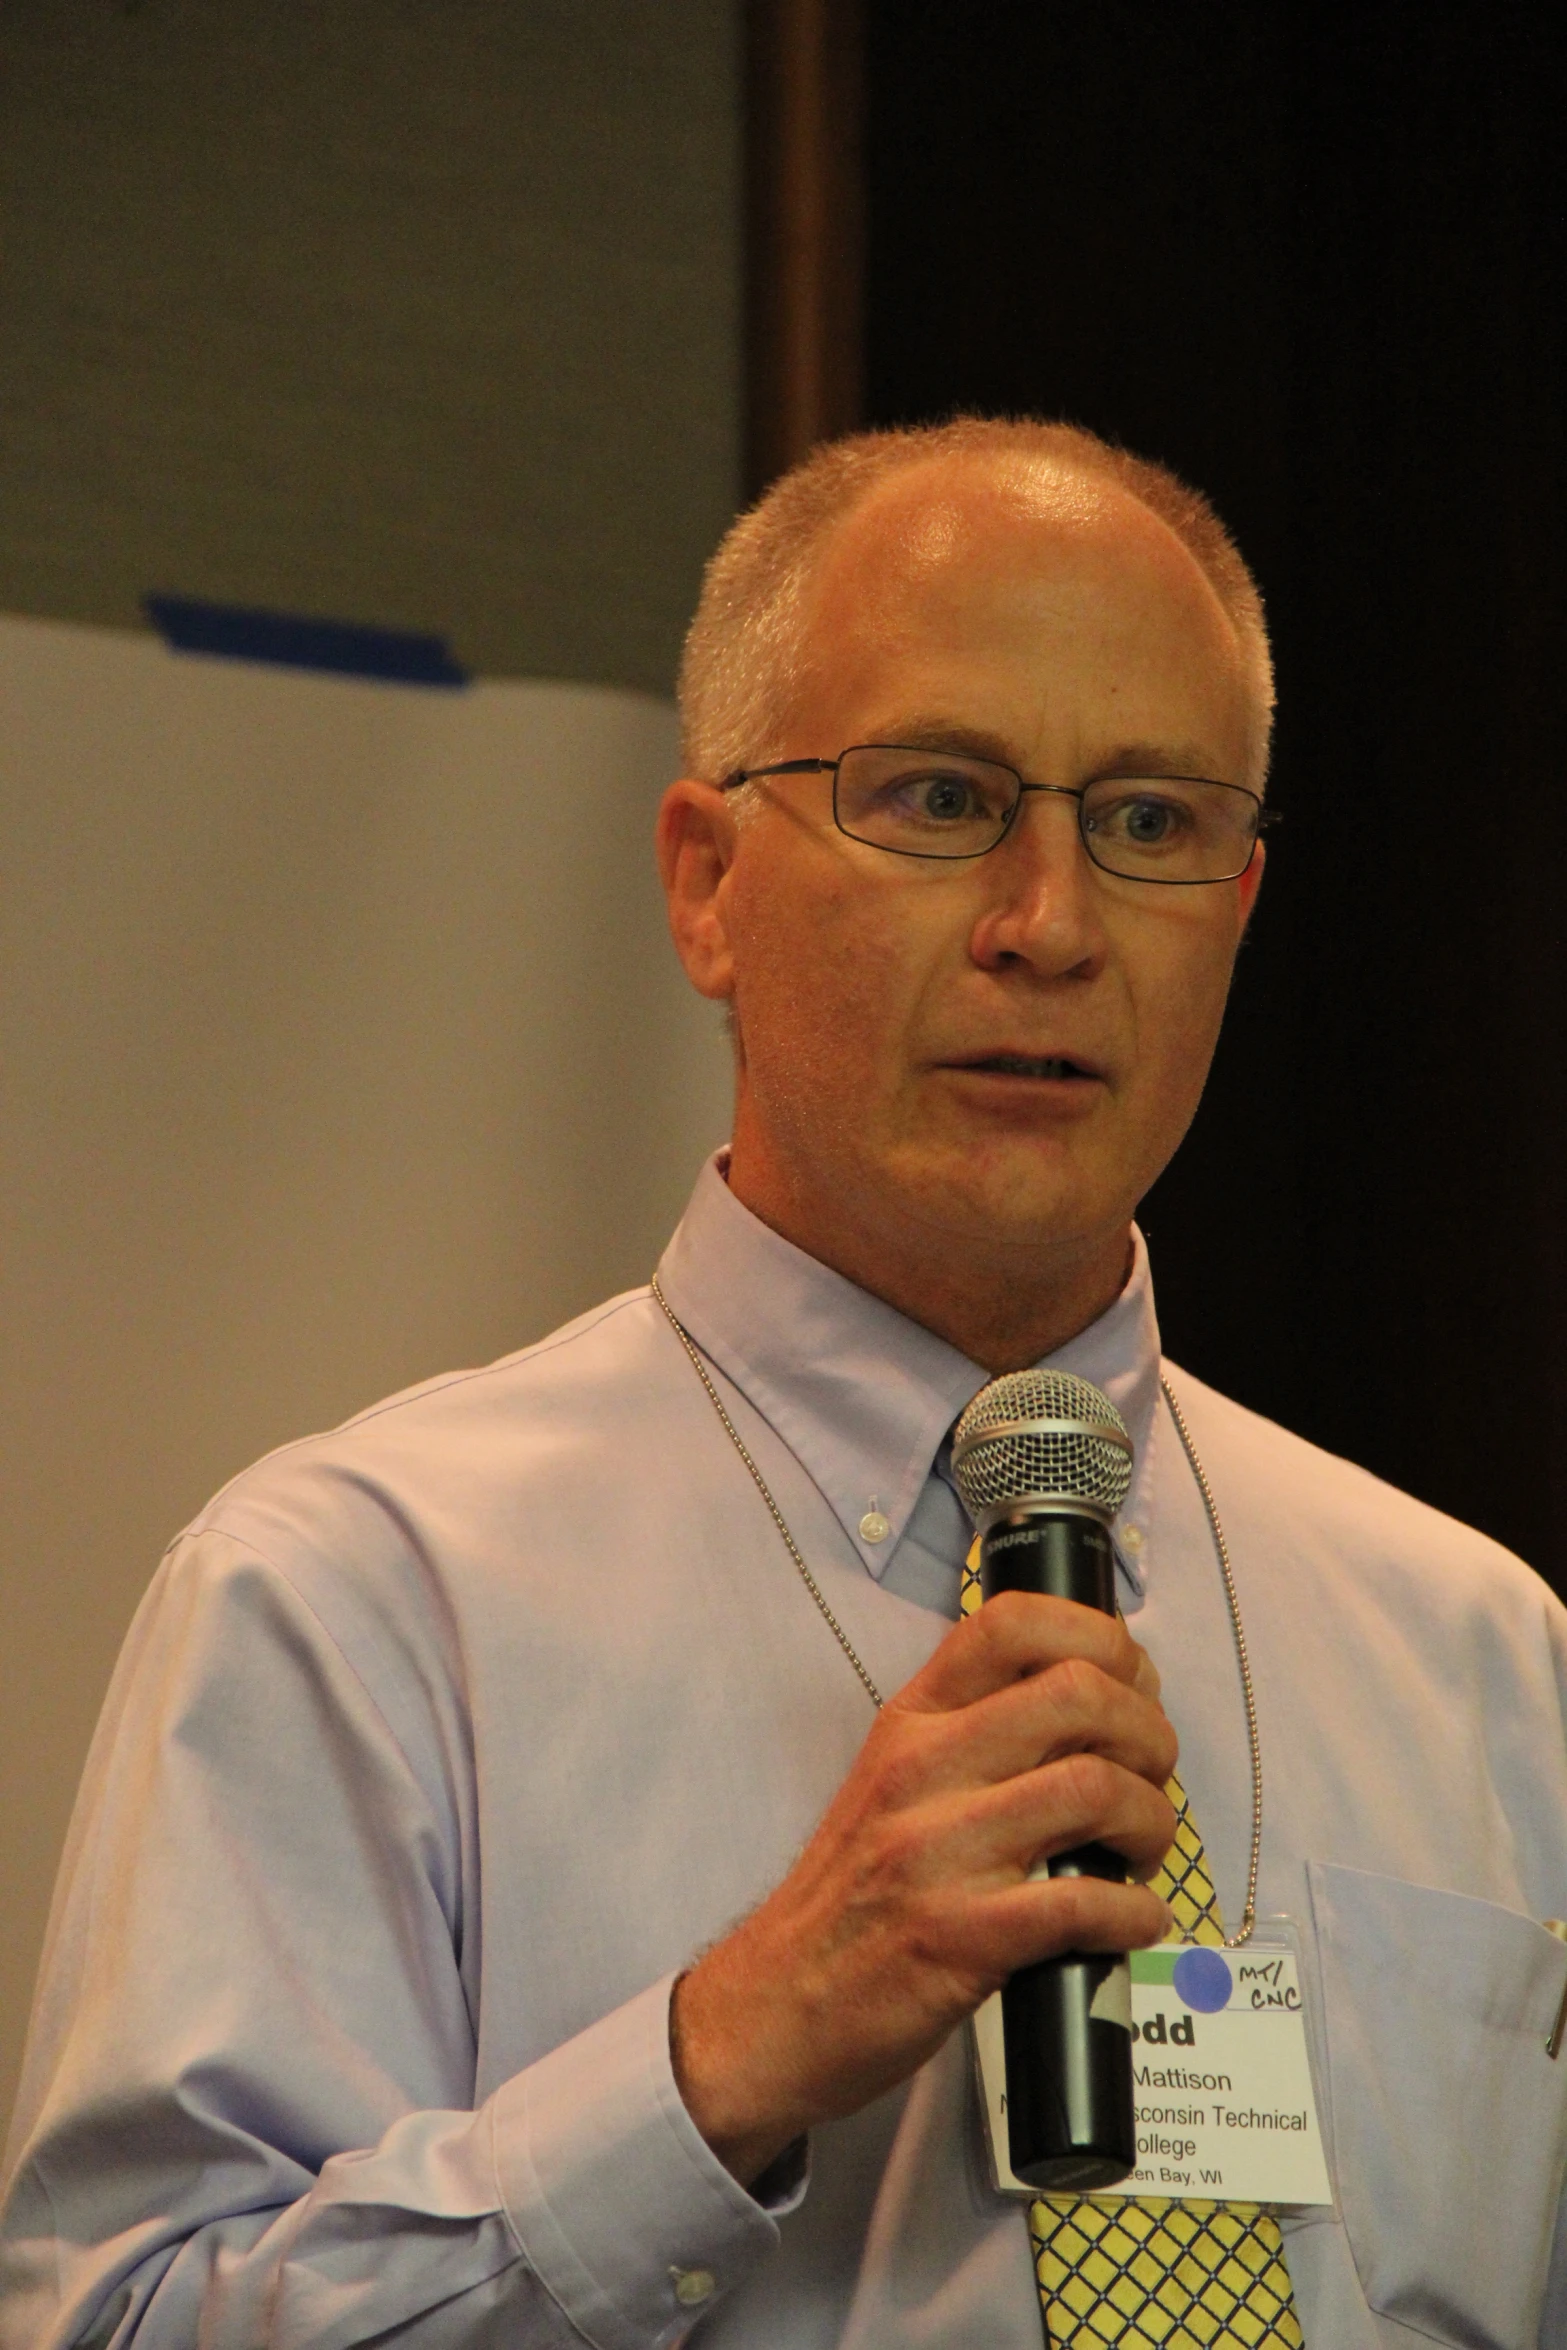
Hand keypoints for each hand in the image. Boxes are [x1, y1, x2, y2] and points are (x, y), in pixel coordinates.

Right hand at [670, 1591, 1176, 2184]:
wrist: (776, 2002)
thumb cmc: (853, 1895)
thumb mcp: (894, 1780)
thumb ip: (973, 1734)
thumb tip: (1096, 1704)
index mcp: (911, 1721)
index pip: (1012, 1623)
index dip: (1101, 1636)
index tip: (1132, 1683)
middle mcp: (923, 1768)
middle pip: (1079, 1694)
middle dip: (1150, 1733)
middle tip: (1152, 1777)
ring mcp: (940, 1851)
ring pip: (1095, 1789)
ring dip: (1152, 1821)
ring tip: (1142, 1851)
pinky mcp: (961, 1937)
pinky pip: (1085, 1904)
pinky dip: (1136, 1914)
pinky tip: (1133, 1920)